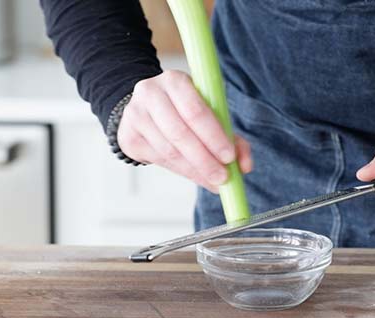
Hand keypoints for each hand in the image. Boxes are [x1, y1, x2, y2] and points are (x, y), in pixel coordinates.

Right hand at [117, 70, 252, 192]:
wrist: (147, 108)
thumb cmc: (185, 110)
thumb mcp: (210, 113)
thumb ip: (231, 136)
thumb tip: (245, 166)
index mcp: (174, 80)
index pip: (195, 111)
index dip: (213, 136)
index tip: (230, 157)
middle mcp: (150, 94)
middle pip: (180, 134)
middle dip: (205, 160)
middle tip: (224, 178)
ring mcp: (136, 116)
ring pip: (169, 151)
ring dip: (195, 170)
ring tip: (214, 181)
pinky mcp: (129, 137)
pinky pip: (160, 160)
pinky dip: (182, 171)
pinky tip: (196, 174)